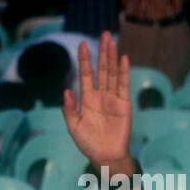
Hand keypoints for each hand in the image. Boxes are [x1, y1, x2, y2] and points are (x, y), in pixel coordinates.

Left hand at [62, 32, 132, 172]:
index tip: (82, 44)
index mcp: (87, 99)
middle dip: (102, 52)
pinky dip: (123, 72)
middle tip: (104, 33)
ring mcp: (113, 98)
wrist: (104, 156)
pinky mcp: (124, 103)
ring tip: (112, 40)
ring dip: (112, 57)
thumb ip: (69, 109)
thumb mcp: (73, 126)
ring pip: (112, 73)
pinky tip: (122, 59)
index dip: (85, 60)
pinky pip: (123, 85)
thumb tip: (65, 91)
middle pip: (102, 69)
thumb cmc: (88, 142)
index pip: (86, 75)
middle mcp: (100, 95)